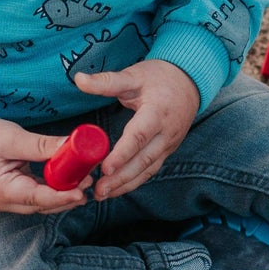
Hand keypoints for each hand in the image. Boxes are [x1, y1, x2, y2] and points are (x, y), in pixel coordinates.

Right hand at [0, 116, 89, 214]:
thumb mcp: (13, 138)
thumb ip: (43, 146)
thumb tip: (73, 147)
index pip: (36, 198)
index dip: (61, 197)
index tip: (81, 192)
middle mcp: (0, 201)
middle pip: (40, 207)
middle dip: (66, 197)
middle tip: (88, 182)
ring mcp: (3, 202)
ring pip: (38, 205)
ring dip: (60, 196)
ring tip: (82, 181)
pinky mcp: (8, 197)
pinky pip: (33, 199)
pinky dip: (50, 191)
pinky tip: (66, 182)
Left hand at [73, 60, 198, 199]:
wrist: (189, 81)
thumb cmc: (160, 77)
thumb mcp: (133, 75)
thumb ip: (106, 81)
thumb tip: (78, 79)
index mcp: (157, 112)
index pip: (139, 137)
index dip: (122, 154)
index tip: (105, 168)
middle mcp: (166, 133)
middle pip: (143, 160)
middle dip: (121, 179)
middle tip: (99, 191)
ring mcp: (169, 144)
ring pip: (148, 170)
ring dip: (126, 185)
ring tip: (102, 195)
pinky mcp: (167, 150)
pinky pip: (151, 169)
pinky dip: (134, 181)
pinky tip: (117, 189)